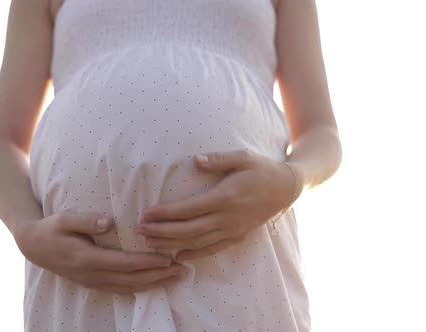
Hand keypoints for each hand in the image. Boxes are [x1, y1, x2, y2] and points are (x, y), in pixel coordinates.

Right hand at [14, 212, 187, 294]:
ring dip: (155, 283)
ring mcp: (94, 282)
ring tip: (177, 277)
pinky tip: (156, 282)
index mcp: (88, 259)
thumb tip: (110, 221)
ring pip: (130, 287)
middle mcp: (93, 275)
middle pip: (132, 279)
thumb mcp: (65, 219)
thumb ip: (87, 220)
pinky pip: (122, 289)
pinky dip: (142, 287)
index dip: (148, 262)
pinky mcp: (95, 284)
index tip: (169, 258)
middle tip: (183, 270)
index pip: (125, 263)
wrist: (33, 246)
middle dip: (160, 276)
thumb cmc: (52, 228)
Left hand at [136, 149, 295, 260]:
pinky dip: (195, 254)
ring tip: (150, 244)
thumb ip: (218, 159)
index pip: (188, 209)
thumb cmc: (261, 169)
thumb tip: (195, 160)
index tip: (145, 214)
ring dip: (172, 245)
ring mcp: (233, 230)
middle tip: (139, 231)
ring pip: (198, 242)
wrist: (286, 188)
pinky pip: (213, 249)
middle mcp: (227, 217)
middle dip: (161, 232)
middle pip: (188, 230)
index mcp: (225, 196)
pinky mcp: (238, 236)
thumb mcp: (242, 157)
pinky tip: (178, 256)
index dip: (165, 214)